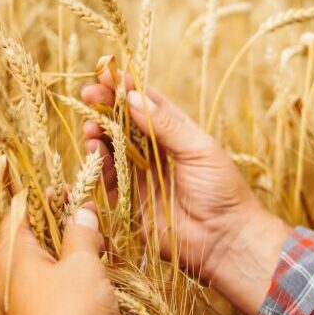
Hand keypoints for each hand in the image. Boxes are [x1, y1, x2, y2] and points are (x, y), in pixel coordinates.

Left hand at [0, 197, 116, 314]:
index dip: (43, 196)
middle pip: (32, 236)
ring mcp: (22, 301)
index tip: (69, 189)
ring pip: (45, 263)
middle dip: (63, 224)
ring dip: (71, 252)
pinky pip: (52, 287)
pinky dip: (72, 276)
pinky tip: (96, 278)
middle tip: (91, 218)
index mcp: (11, 255)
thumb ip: (81, 233)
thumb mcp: (82, 264)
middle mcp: (9, 276)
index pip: (18, 211)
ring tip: (100, 247)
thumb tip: (82, 211)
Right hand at [80, 71, 288, 314]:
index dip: (128, 88)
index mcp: (179, 134)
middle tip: (88, 93)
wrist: (225, 240)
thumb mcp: (199, 150)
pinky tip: (94, 148)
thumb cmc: (222, 191)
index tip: (108, 74)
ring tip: (91, 125)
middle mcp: (158, 152)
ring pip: (114, 148)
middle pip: (126, 123)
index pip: (149, 104)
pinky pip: (109, 178)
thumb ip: (166, 126)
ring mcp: (144, 176)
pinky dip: (99, 162)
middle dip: (107, 107)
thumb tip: (134, 98)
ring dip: (100, 133)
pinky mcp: (131, 202)